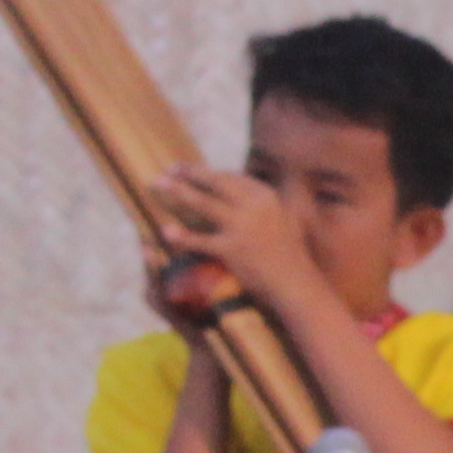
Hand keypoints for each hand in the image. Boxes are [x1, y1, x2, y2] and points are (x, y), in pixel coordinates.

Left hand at [147, 161, 323, 317]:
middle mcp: (254, 206)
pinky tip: (166, 231)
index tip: (189, 169)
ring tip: (157, 185)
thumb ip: (263, 203)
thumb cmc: (289, 254)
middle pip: (215, 183)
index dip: (207, 172)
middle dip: (189, 174)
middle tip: (169, 169)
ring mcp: (242, 227)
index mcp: (266, 196)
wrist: (295, 283)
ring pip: (203, 205)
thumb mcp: (284, 218)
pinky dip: (182, 236)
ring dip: (178, 192)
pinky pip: (201, 240)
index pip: (230, 177)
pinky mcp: (232, 250)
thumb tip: (241, 191)